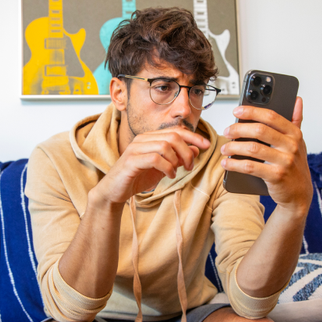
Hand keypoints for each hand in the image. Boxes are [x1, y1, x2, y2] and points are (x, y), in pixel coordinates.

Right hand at [94, 128, 210, 204]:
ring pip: (165, 145)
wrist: (114, 191)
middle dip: (187, 151)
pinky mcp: (131, 161)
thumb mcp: (163, 167)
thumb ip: (177, 158)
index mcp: (150, 137)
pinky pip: (155, 158)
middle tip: (190, 166)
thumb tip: (195, 149)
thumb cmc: (136, 177)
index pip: (176, 130)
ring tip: (179, 172)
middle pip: (173, 136)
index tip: (207, 145)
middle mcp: (143, 139)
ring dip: (177, 160)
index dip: (194, 136)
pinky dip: (167, 167)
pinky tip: (169, 175)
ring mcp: (136, 149)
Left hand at [220, 97, 312, 213]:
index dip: (252, 111)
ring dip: (234, 147)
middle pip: (259, 130)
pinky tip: (226, 163)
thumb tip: (297, 100)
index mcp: (295, 133)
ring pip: (253, 148)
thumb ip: (296, 120)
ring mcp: (285, 161)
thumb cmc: (295, 165)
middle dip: (238, 129)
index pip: (271, 116)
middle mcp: (291, 146)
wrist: (300, 193)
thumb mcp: (299, 142)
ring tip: (225, 148)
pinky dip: (235, 164)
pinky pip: (250, 167)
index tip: (236, 111)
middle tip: (227, 131)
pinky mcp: (276, 176)